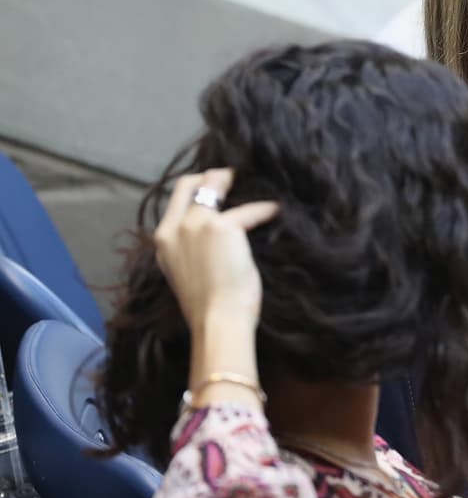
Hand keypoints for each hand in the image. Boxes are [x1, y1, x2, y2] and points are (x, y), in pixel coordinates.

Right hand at [153, 168, 278, 334]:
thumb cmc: (208, 306)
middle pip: (190, 183)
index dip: (198, 187)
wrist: (217, 322)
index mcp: (163, 241)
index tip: (218, 187)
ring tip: (258, 185)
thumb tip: (214, 233)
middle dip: (213, 175)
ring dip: (236, 182)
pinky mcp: (222, 227)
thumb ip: (192, 248)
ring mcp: (196, 225)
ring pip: (215, 184)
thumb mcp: (187, 272)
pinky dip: (264, 209)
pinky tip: (275, 210)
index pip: (176, 198)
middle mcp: (174, 229)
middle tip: (236, 177)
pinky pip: (249, 210)